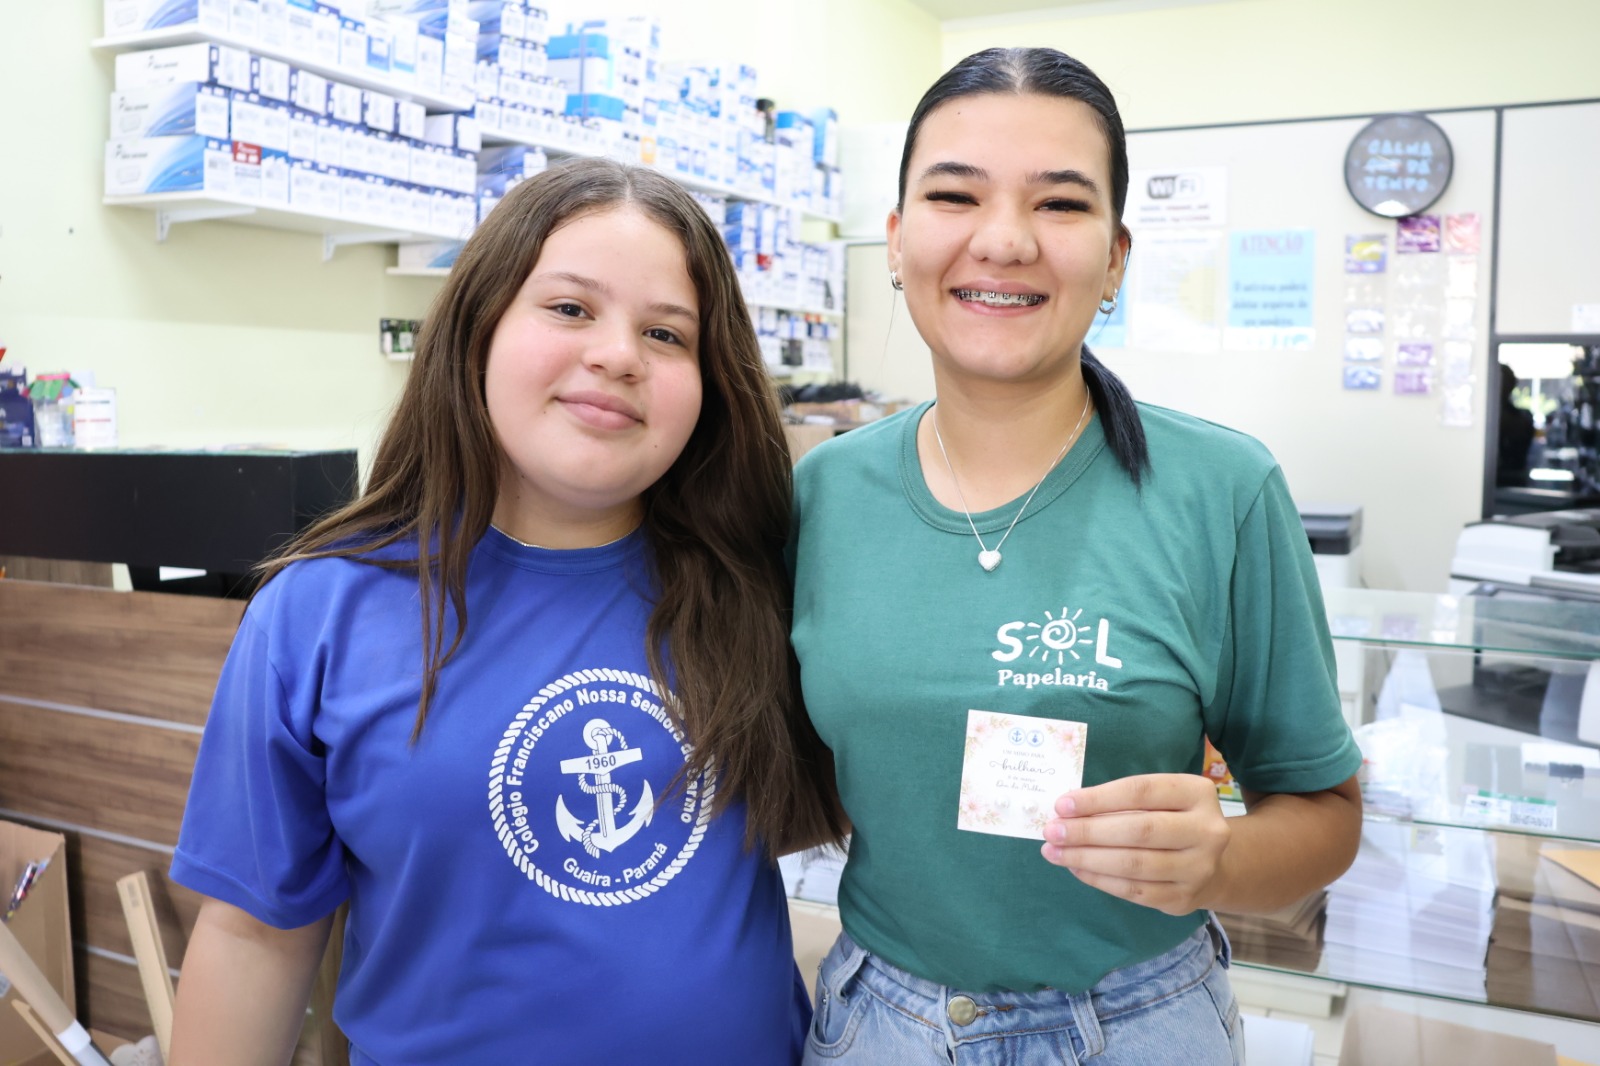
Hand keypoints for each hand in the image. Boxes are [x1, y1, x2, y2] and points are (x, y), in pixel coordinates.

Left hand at [1041, 773, 1230, 915]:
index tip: (1062, 805)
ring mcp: (1199, 868)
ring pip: (1134, 864)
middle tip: (1052, 831)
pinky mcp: (1184, 898)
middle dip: (1088, 831)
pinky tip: (1076, 869)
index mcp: (1197, 793)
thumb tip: (1066, 811)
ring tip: (1055, 852)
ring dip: (1087, 858)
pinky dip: (1099, 880)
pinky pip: (1134, 891)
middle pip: (1138, 830)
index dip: (1098, 799)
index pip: (1140, 791)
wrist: (1211, 865)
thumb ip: (1120, 800)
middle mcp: (1207, 830)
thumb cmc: (1170, 820)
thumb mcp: (1158, 798)